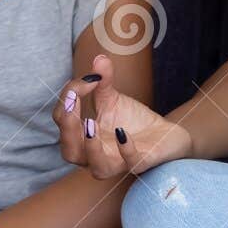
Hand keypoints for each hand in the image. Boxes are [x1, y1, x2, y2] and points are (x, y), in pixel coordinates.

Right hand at [51, 53, 191, 179]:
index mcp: (82, 138)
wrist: (164, 133)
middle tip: (72, 101)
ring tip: (89, 124)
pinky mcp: (141, 162)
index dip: (68, 99)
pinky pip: (131, 163)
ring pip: (97, 168)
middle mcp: (95, 154)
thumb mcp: (113, 98)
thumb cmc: (131, 120)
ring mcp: (118, 161)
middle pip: (70, 151)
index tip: (87, 79)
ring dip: (91, 147)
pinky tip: (122, 132)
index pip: (63, 121)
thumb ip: (102, 81)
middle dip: (67, 127)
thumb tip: (99, 59)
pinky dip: (125, 149)